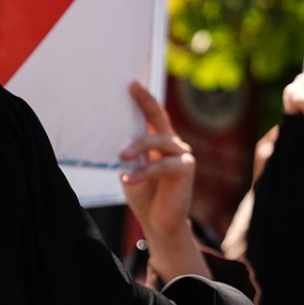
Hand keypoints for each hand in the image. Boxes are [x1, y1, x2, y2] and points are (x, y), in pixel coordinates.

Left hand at [119, 82, 209, 281]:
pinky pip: (163, 165)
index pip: (153, 114)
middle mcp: (174, 143)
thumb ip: (130, 152)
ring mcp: (182, 155)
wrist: (158, 221)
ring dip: (138, 146)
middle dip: (145, 104)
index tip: (131, 83)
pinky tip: (127, 179)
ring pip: (159, 141)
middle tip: (129, 93)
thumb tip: (117, 133)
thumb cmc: (143, 194)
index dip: (144, 98)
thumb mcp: (131, 169)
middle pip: (159, 118)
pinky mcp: (186, 170)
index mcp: (160, 140)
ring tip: (122, 157)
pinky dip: (143, 171)